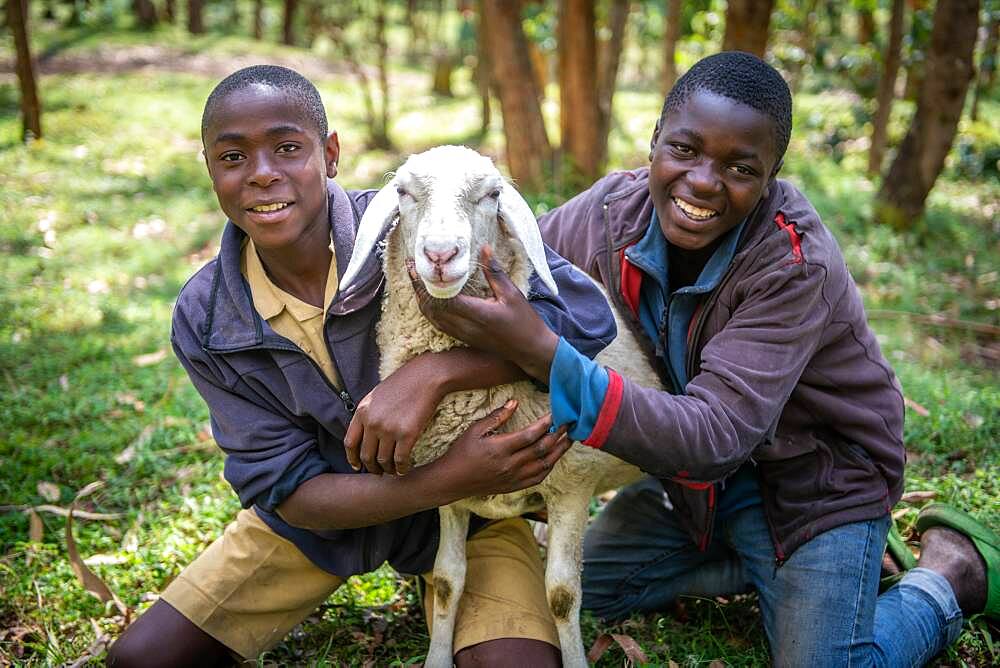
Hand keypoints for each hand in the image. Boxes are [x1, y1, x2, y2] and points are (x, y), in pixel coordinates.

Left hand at [344, 356, 444, 475]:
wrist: (426, 376)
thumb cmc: (403, 383)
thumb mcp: (377, 396)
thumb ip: (368, 414)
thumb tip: (364, 435)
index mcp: (362, 412)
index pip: (350, 443)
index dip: (352, 458)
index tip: (357, 466)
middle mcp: (372, 422)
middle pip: (366, 455)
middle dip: (372, 467)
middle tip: (378, 472)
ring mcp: (389, 429)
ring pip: (383, 461)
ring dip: (387, 470)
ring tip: (392, 471)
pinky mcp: (407, 434)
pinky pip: (400, 459)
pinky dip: (401, 468)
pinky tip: (404, 469)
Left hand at [407, 245, 559, 382]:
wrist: (530, 350)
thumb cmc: (524, 321)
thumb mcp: (512, 294)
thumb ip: (494, 272)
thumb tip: (483, 248)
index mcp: (477, 314)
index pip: (442, 299)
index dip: (427, 283)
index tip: (418, 266)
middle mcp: (465, 327)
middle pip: (431, 308)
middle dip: (418, 288)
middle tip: (411, 268)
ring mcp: (463, 335)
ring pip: (432, 317)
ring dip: (421, 298)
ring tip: (416, 279)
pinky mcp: (463, 338)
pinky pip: (438, 323)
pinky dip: (429, 309)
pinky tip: (429, 297)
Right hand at [439, 399, 570, 498]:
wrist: (453, 480)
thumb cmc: (462, 452)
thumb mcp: (475, 430)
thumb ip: (497, 416)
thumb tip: (515, 402)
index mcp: (500, 449)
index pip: (530, 435)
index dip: (546, 424)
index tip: (555, 414)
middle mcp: (510, 465)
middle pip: (542, 449)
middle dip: (558, 435)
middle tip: (569, 423)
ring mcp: (514, 478)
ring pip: (544, 465)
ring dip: (559, 451)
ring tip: (569, 439)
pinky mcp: (514, 486)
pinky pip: (538, 478)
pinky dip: (549, 466)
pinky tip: (554, 457)